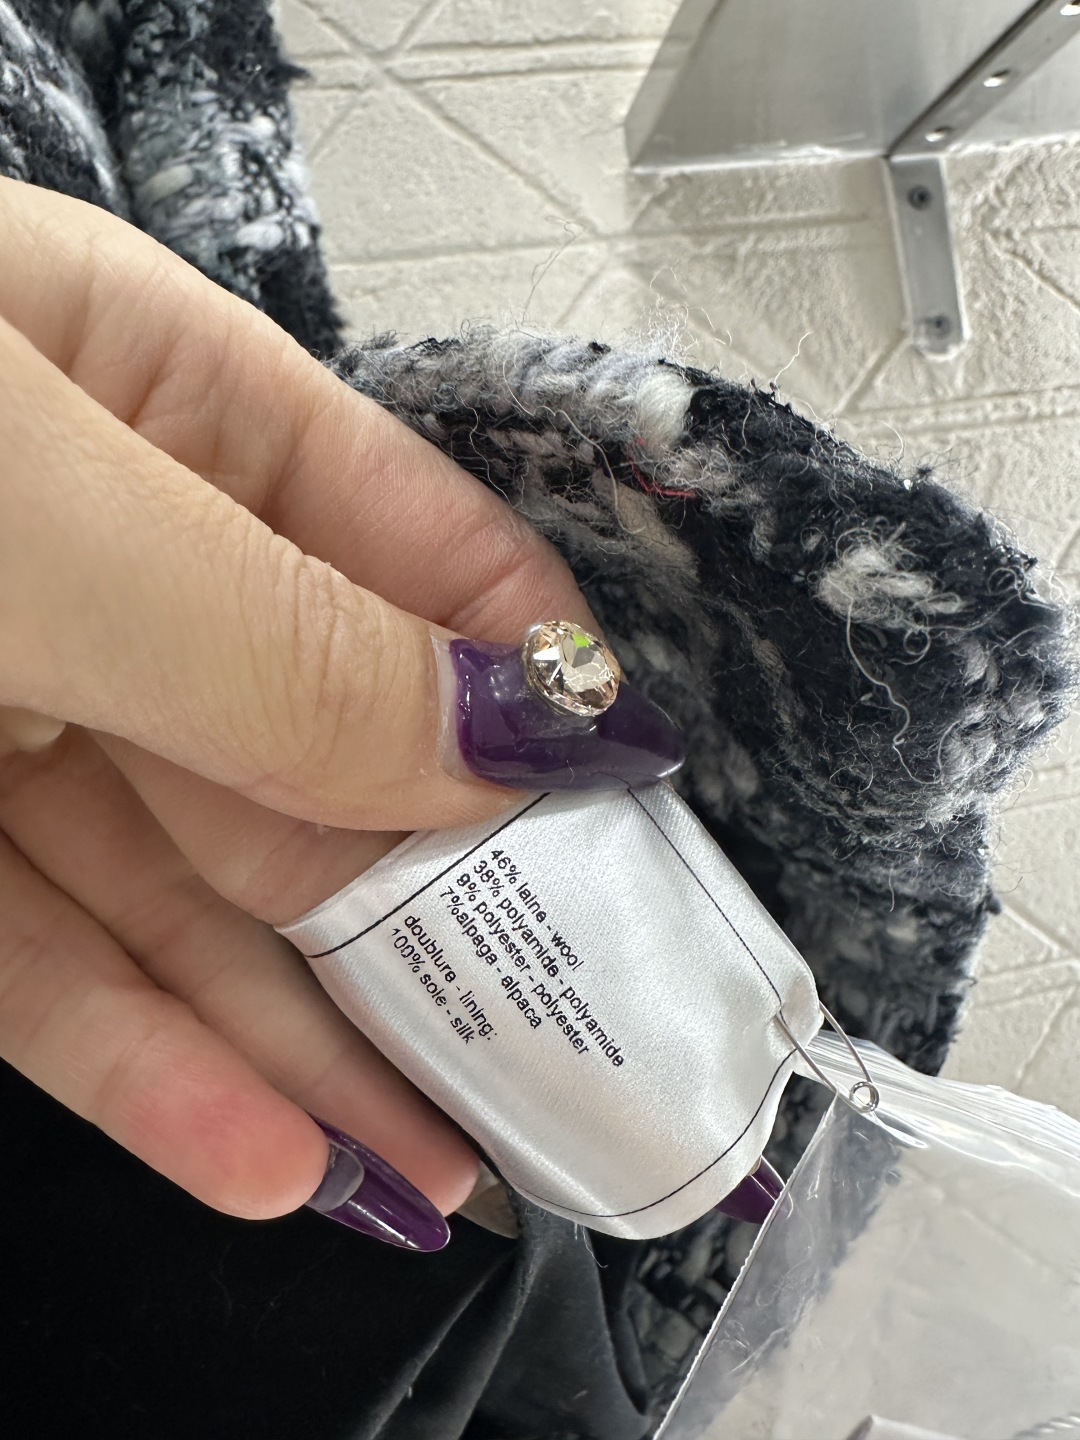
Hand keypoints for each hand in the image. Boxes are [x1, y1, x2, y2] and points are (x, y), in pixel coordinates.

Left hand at [0, 178, 618, 1237]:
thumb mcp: (42, 512)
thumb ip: (285, 641)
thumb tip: (526, 737)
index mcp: (168, 407)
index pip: (416, 557)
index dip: (536, 686)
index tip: (640, 815)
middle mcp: (106, 564)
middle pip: (330, 759)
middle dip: (454, 913)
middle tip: (571, 1045)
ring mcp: (9, 710)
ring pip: (205, 891)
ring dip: (327, 1034)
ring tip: (451, 1157)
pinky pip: (57, 970)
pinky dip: (161, 1067)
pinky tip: (270, 1152)